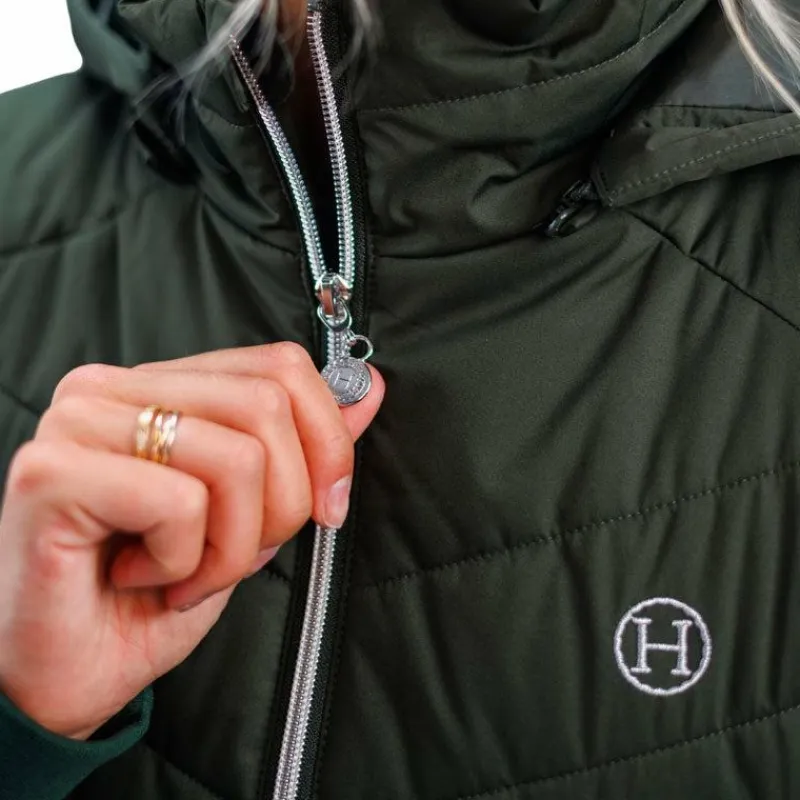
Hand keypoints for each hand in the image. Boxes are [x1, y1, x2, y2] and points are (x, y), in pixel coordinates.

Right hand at [0, 343, 383, 739]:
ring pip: (236, 458)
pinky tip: (142, 577)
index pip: (278, 365)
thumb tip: (364, 387)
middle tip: (238, 555)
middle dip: (283, 505)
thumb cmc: (155, 591)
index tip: (327, 505)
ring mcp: (77, 422)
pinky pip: (179, 503)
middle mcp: (113, 387)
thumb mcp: (252, 513)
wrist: (73, 672)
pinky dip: (184, 562)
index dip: (327, 438)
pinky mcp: (50, 472)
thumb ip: (304, 446)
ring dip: (233, 545)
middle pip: (266, 406)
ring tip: (185, 573)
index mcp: (159, 384)